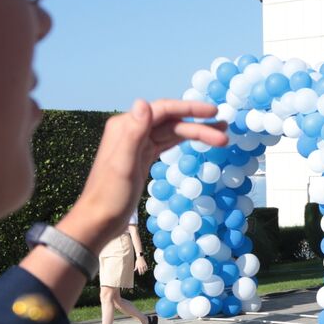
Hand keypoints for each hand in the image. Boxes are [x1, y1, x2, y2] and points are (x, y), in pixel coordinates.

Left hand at [22, 99, 227, 311]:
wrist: (98, 220)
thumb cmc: (110, 195)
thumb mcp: (123, 164)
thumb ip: (133, 132)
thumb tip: (143, 102)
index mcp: (125, 126)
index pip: (163, 110)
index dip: (189, 109)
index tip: (213, 112)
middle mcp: (131, 130)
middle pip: (170, 121)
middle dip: (198, 125)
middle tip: (225, 131)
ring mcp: (137, 144)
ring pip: (171, 132)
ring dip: (195, 132)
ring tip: (221, 136)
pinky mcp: (142, 158)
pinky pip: (166, 143)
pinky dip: (183, 141)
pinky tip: (197, 141)